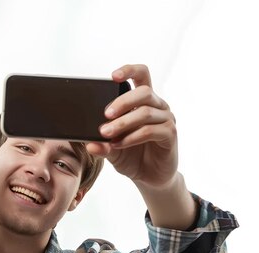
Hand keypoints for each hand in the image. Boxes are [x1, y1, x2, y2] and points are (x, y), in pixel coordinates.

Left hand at [86, 64, 177, 188]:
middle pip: (144, 91)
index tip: (113, 76)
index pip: (141, 75)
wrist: (148, 177)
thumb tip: (88, 143)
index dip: (129, 70)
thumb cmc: (131, 156)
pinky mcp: (170, 134)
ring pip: (145, 112)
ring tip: (106, 133)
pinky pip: (150, 130)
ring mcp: (166, 119)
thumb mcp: (111, 149)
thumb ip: (101, 144)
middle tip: (105, 114)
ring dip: (123, 123)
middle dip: (122, 101)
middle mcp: (157, 106)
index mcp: (143, 101)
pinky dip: (132, 137)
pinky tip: (118, 144)